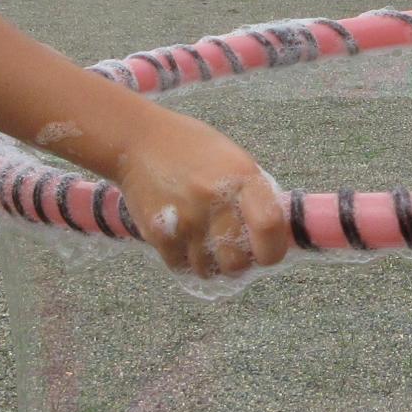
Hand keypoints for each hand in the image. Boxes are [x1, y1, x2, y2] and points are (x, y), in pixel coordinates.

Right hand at [111, 105, 292, 278]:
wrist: (137, 141)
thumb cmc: (193, 149)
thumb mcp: (234, 160)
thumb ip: (254, 196)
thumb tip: (274, 236)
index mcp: (242, 178)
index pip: (270, 226)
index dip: (273, 250)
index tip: (267, 253)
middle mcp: (215, 200)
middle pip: (237, 262)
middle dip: (238, 263)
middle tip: (231, 249)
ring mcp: (186, 219)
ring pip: (208, 270)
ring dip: (210, 263)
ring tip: (204, 241)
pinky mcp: (159, 233)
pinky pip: (181, 267)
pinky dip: (185, 261)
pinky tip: (183, 238)